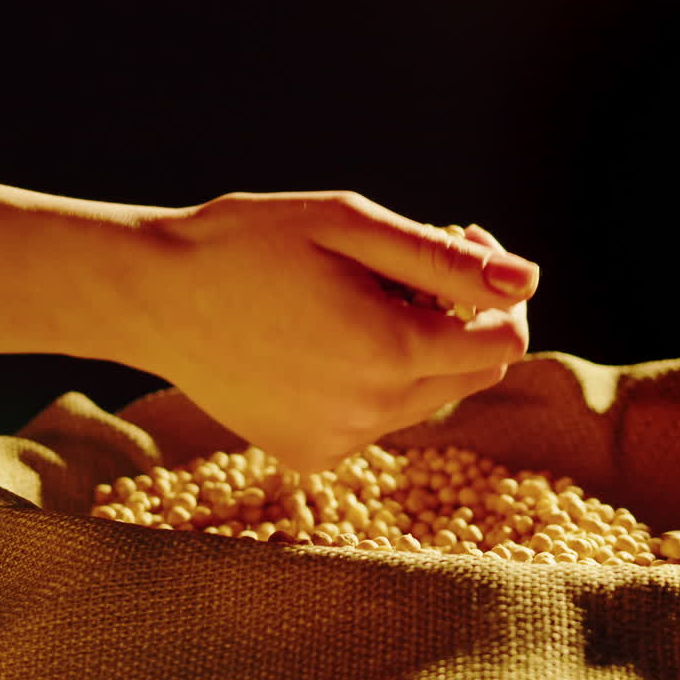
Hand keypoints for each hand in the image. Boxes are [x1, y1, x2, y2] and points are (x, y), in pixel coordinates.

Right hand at [117, 191, 537, 472]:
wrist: (152, 296)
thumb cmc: (249, 243)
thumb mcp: (349, 226)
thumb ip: (446, 259)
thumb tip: (527, 282)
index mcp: (388, 355)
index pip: (505, 339)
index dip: (498, 291)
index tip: (462, 246)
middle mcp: (370, 413)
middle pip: (473, 371)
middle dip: (463, 317)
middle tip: (410, 263)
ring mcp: (338, 441)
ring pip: (428, 396)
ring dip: (418, 348)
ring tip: (358, 297)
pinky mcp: (309, 453)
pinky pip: (378, 417)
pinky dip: (375, 379)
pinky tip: (326, 338)